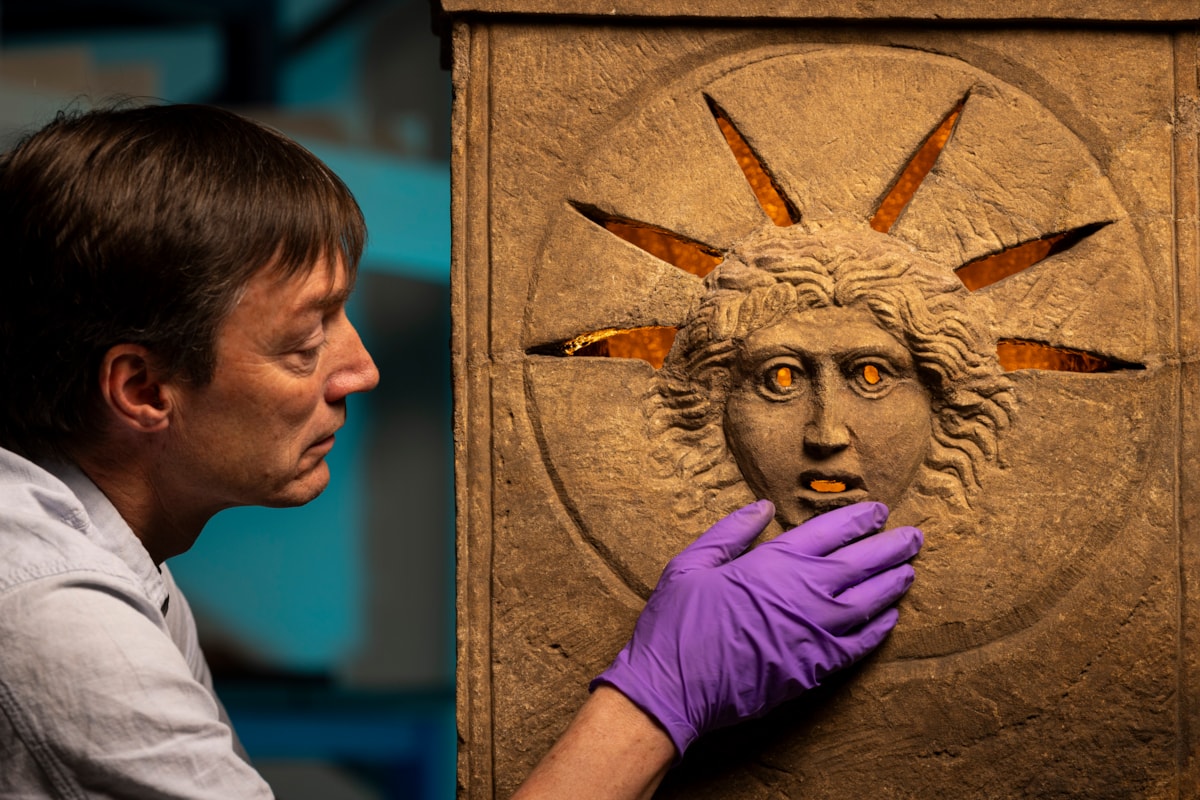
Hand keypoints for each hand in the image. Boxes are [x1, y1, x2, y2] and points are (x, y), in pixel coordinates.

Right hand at [591, 499, 921, 756]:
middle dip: (893, 546)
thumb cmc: (678, 622)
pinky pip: (860, 644)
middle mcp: (806, 592)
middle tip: (915, 536)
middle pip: (863, 563)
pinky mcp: (816, 668)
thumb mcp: (692, 562)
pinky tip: (889, 618)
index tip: (880, 511)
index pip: (832, 531)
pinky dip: (879, 628)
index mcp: (775, 561)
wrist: (674, 687)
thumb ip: (731, 531)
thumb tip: (762, 507)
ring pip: (870, 602)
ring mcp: (816, 633)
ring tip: (910, 571)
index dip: (860, 518)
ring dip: (893, 584)